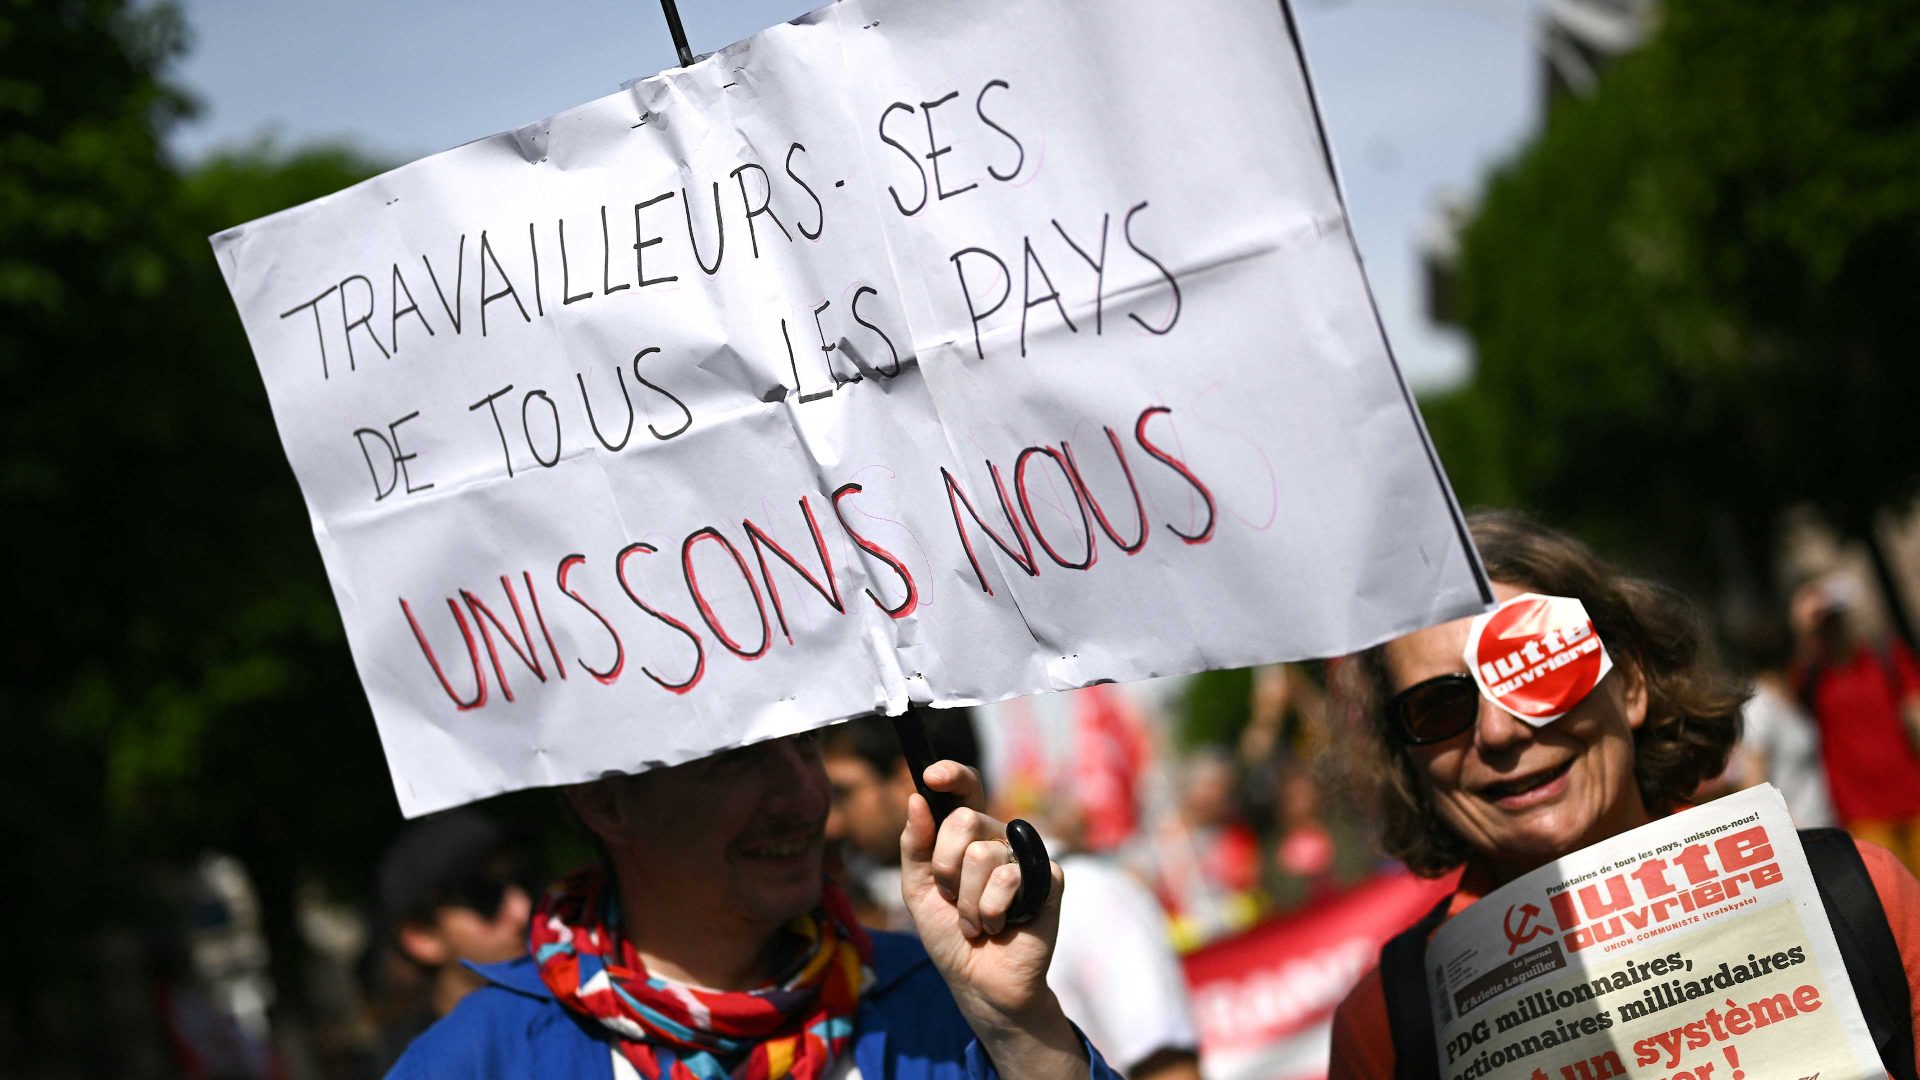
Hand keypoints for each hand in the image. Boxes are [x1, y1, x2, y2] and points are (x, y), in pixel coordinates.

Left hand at [900, 761, 1087, 1078]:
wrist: (977, 982)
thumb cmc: (949, 935)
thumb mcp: (917, 889)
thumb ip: (915, 845)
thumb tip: (916, 798)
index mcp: (967, 835)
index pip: (965, 789)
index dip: (952, 774)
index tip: (931, 776)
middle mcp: (997, 839)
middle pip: (965, 819)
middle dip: (945, 867)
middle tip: (951, 897)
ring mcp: (1023, 857)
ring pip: (982, 856)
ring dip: (968, 901)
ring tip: (976, 921)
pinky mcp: (1047, 879)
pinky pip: (1009, 878)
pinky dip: (992, 910)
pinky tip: (1000, 925)